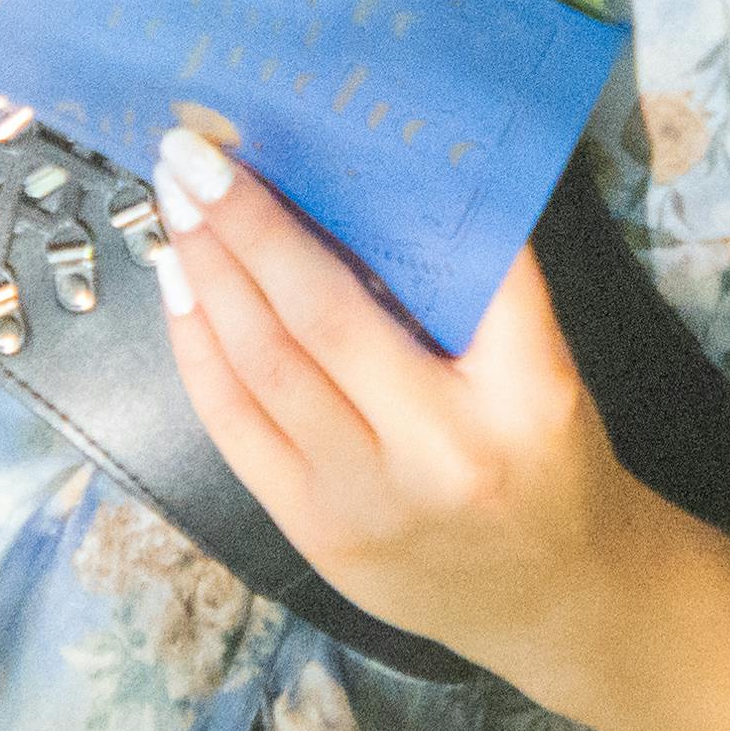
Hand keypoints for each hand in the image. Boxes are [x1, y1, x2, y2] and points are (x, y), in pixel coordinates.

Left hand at [150, 132, 653, 683]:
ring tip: (175, 202)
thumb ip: (474, 294)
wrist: (554, 598)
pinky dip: (198, 349)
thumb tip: (366, 189)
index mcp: (526, 393)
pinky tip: (179, 287)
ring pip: (266, 367)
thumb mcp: (545, 370)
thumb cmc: (546, 461)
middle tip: (198, 152)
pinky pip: (235, 427)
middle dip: (249, 226)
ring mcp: (367, 501)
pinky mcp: (315, 534)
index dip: (390, 198)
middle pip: (326, 316)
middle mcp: (443, 450)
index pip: (463, 267)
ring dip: (210, 274)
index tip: (317, 132)